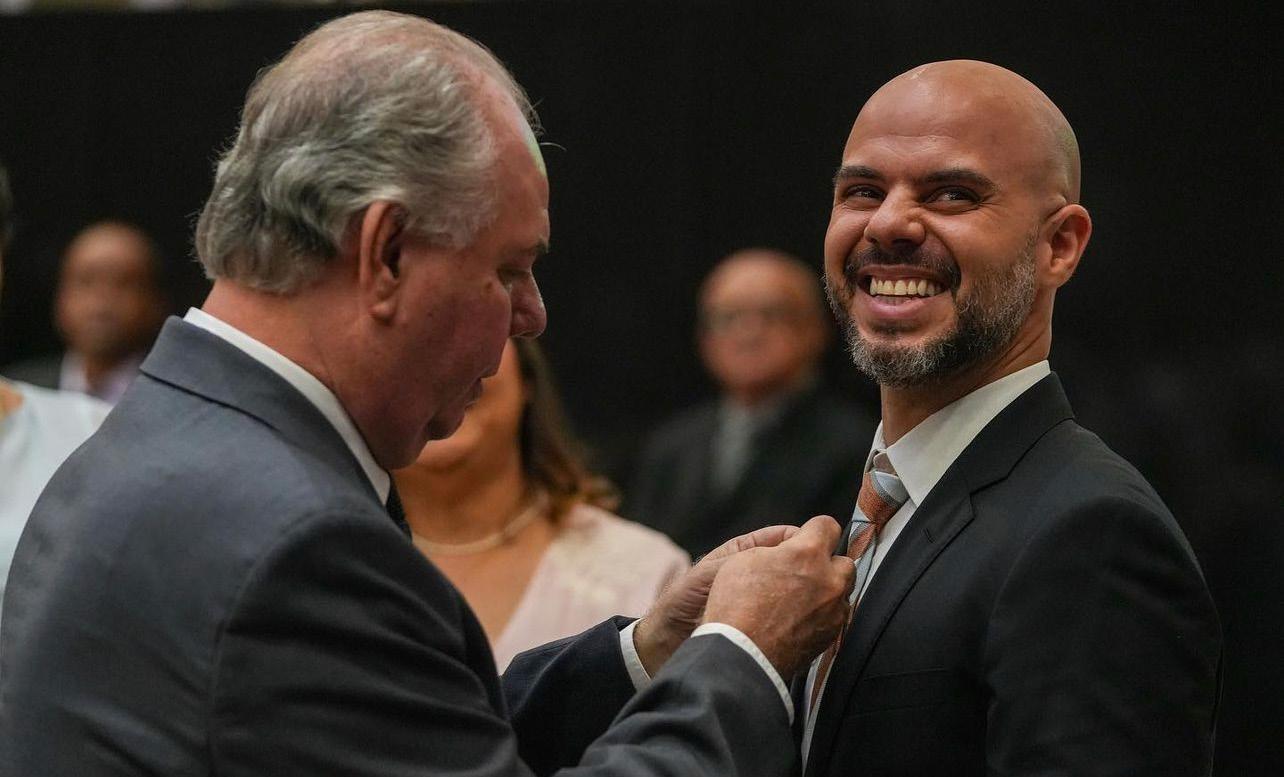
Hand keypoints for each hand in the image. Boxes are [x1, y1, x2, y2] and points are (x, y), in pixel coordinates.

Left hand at [633, 524, 800, 674]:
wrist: (666, 644)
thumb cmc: (679, 603)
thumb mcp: (707, 574)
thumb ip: (736, 562)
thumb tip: (774, 554)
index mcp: (741, 554)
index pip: (778, 538)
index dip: (796, 539)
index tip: (812, 547)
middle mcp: (755, 576)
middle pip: (790, 565)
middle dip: (804, 568)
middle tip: (817, 574)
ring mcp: (762, 602)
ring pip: (792, 592)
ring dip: (803, 594)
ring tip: (814, 597)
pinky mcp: (764, 626)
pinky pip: (787, 617)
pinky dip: (798, 617)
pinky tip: (806, 620)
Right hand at [703, 515, 854, 678]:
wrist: (742, 653)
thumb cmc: (738, 607)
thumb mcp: (744, 558)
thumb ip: (777, 548)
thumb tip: (788, 549)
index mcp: (807, 554)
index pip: (826, 526)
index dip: (812, 530)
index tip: (804, 538)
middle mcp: (829, 579)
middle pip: (842, 560)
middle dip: (825, 563)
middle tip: (801, 571)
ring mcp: (834, 609)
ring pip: (842, 589)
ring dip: (826, 588)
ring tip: (799, 597)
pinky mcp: (832, 633)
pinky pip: (836, 615)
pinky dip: (822, 613)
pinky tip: (799, 617)